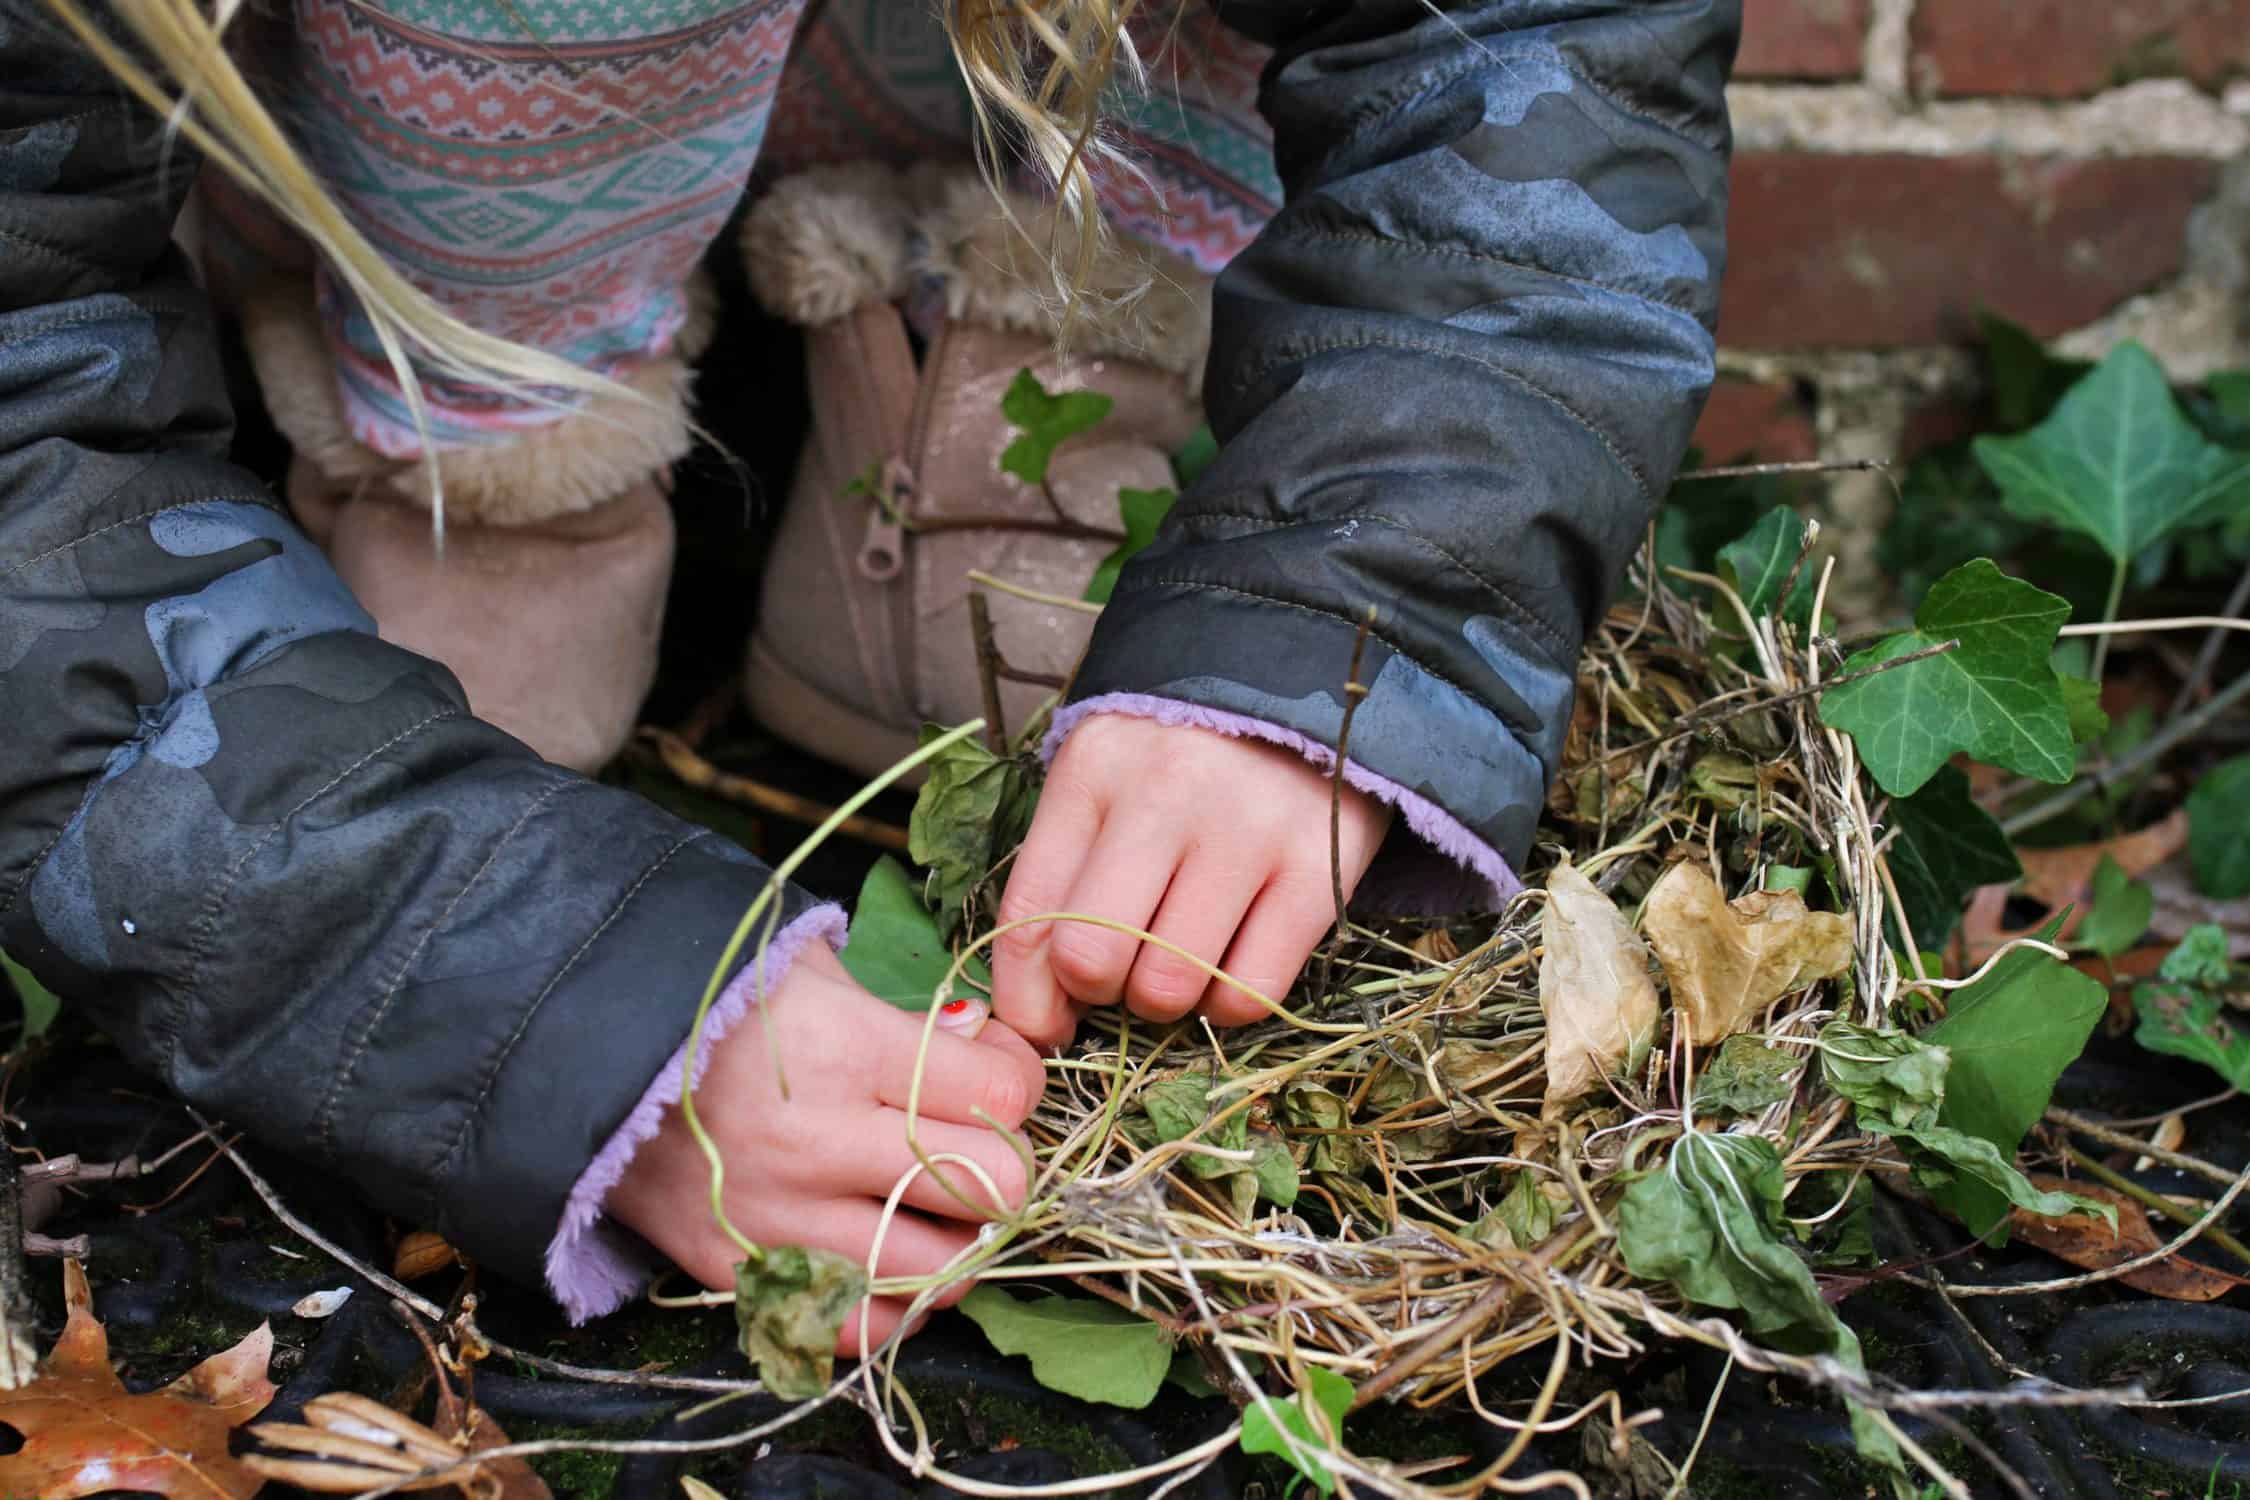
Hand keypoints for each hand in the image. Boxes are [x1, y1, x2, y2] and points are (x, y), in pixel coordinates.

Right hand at [609, 944, 1046, 1353]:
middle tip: (973, 1151)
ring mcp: (776, 1217)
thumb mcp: (812, 972)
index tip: (991, 1078)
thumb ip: (908, 1019)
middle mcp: (817, 1141)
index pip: (1001, 1095)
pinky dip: (891, 1308)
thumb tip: (995, 1052)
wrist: (578, 1055)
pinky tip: (890, 1267)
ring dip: (957, 1246)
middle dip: (1000, 1169)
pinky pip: (854, 1329)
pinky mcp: (737, 1270)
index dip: (1015, 1085)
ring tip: (937, 1214)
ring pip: (937, 1272)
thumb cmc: (717, 1003)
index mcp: (845, 1049)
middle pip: (989, 1187)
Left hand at [993, 716, 1393, 1051]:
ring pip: (1170, 986)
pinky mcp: (1318, 870)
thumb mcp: (1105, 787)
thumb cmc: (1183, 755)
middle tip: (1126, 968)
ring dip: (1167, 1001)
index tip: (1046, 1021)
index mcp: (1094, 770)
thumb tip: (1039, 1017)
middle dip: (1100, 992)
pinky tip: (1230, 962)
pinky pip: (1250, 993)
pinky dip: (1229, 1003)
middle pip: (1092, 959)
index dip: (1026, 996)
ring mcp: (1246, 832)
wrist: (1308, 688)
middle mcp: (1165, 794)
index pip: (1030, 912)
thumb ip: (1060, 883)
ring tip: (1180, 958)